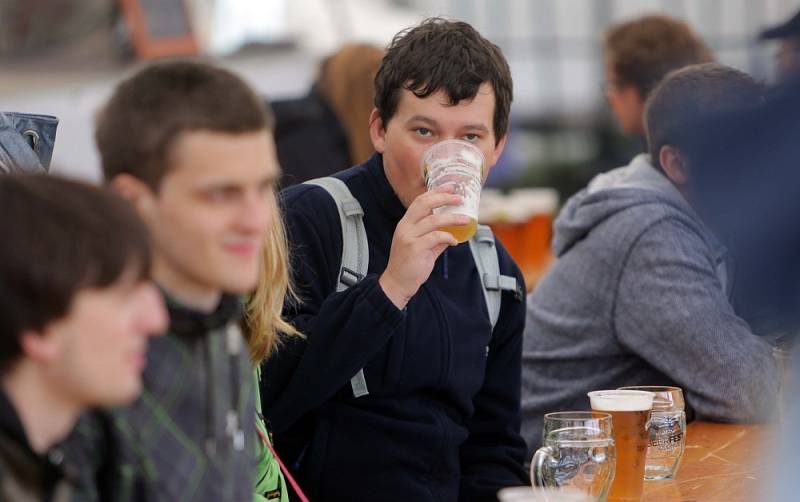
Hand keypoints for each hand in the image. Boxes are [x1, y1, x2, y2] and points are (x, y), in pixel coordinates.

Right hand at [379, 187, 468, 308]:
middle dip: (443, 198)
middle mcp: (405, 227)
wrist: (398, 283)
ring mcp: (409, 237)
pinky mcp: (415, 248)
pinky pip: (436, 237)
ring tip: (465, 219)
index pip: (420, 201)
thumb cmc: (410, 265)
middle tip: (459, 198)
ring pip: (433, 220)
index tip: (450, 187)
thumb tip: (453, 232)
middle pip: (424, 204)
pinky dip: (448, 237)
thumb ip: (436, 237)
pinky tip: (455, 241)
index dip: (435, 192)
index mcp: (406, 224)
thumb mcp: (424, 247)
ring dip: (452, 218)